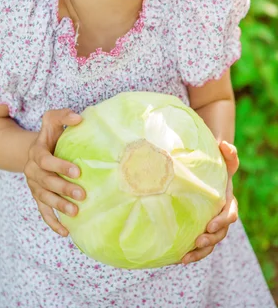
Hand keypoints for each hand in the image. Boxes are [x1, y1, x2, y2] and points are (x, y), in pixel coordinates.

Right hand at [24, 108, 85, 236]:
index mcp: (36, 151)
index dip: (60, 166)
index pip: (45, 160)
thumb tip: (79, 118)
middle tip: (82, 194)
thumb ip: (63, 115)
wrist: (38, 150)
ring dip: (59, 206)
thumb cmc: (52, 135)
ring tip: (76, 212)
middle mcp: (32, 170)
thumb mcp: (53, 120)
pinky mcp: (38, 198)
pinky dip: (53, 223)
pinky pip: (43, 212)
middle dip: (63, 189)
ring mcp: (34, 185)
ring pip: (44, 198)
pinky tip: (66, 232)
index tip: (78, 171)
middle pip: (46, 182)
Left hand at [181, 140, 239, 264]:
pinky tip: (174, 258)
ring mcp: (208, 226)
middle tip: (198, 241)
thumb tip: (225, 145)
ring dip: (199, 252)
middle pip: (220, 234)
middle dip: (210, 240)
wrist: (201, 173)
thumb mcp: (221, 158)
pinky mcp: (196, 230)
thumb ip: (228, 153)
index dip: (222, 221)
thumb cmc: (212, 165)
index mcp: (227, 202)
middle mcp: (219, 217)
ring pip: (208, 244)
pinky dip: (187, 252)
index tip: (210, 225)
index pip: (230, 214)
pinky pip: (195, 245)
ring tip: (184, 258)